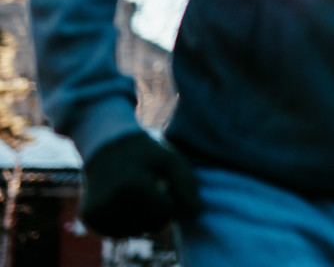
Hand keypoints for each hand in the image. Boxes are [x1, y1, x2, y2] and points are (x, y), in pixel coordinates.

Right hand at [79, 131, 200, 236]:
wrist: (105, 146)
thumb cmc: (144, 153)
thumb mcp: (170, 159)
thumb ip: (187, 184)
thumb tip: (197, 212)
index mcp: (130, 185)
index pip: (165, 212)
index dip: (169, 199)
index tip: (163, 183)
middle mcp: (108, 201)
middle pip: (151, 226)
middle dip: (157, 211)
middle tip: (150, 188)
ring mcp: (96, 213)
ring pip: (136, 231)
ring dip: (142, 217)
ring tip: (136, 192)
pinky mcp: (90, 219)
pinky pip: (119, 233)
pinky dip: (127, 221)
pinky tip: (124, 201)